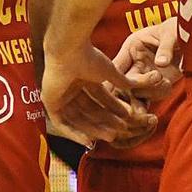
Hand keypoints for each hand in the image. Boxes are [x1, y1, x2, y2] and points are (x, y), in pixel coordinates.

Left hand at [42, 44, 156, 142]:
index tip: (127, 119)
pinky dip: (75, 132)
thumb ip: (123, 81)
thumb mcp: (110, 72)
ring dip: (94, 128)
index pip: (100, 98)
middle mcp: (71, 87)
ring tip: (111, 136)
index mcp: (84, 77)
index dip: (114, 109)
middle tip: (121, 131)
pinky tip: (89, 140)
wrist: (68, 51)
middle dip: (105, 121)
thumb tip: (142, 84)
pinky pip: (62, 123)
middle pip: (90, 110)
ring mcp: (59, 95)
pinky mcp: (49, 101)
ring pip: (78, 118)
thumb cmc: (88, 56)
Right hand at [113, 17, 181, 100]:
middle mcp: (134, 62)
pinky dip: (159, 95)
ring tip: (166, 83)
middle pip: (124, 83)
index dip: (114, 78)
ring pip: (136, 93)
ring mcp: (144, 74)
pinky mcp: (155, 84)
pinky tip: (169, 85)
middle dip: (134, 90)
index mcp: (132, 46)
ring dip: (150, 92)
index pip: (117, 65)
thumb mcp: (172, 33)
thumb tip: (161, 63)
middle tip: (146, 92)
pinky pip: (151, 96)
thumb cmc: (180, 29)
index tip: (116, 89)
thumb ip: (166, 48)